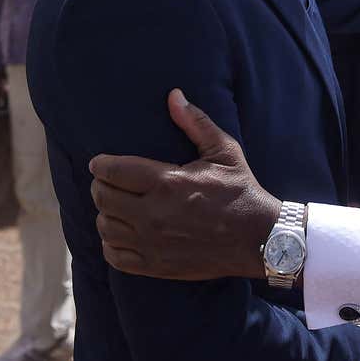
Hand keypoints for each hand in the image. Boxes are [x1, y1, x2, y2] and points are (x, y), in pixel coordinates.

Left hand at [88, 89, 279, 280]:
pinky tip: (122, 233)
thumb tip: (174, 95)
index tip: (100, 163)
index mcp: (168, 182)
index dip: (101, 164)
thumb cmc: (241, 191)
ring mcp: (153, 243)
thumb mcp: (224, 152)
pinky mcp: (156, 266)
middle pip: (103, 198)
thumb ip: (195, 122)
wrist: (259, 239)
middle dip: (101, 186)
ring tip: (116, 207)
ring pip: (105, 227)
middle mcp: (154, 214)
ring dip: (106, 214)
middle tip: (108, 182)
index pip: (114, 171)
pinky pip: (115, 256)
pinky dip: (111, 244)